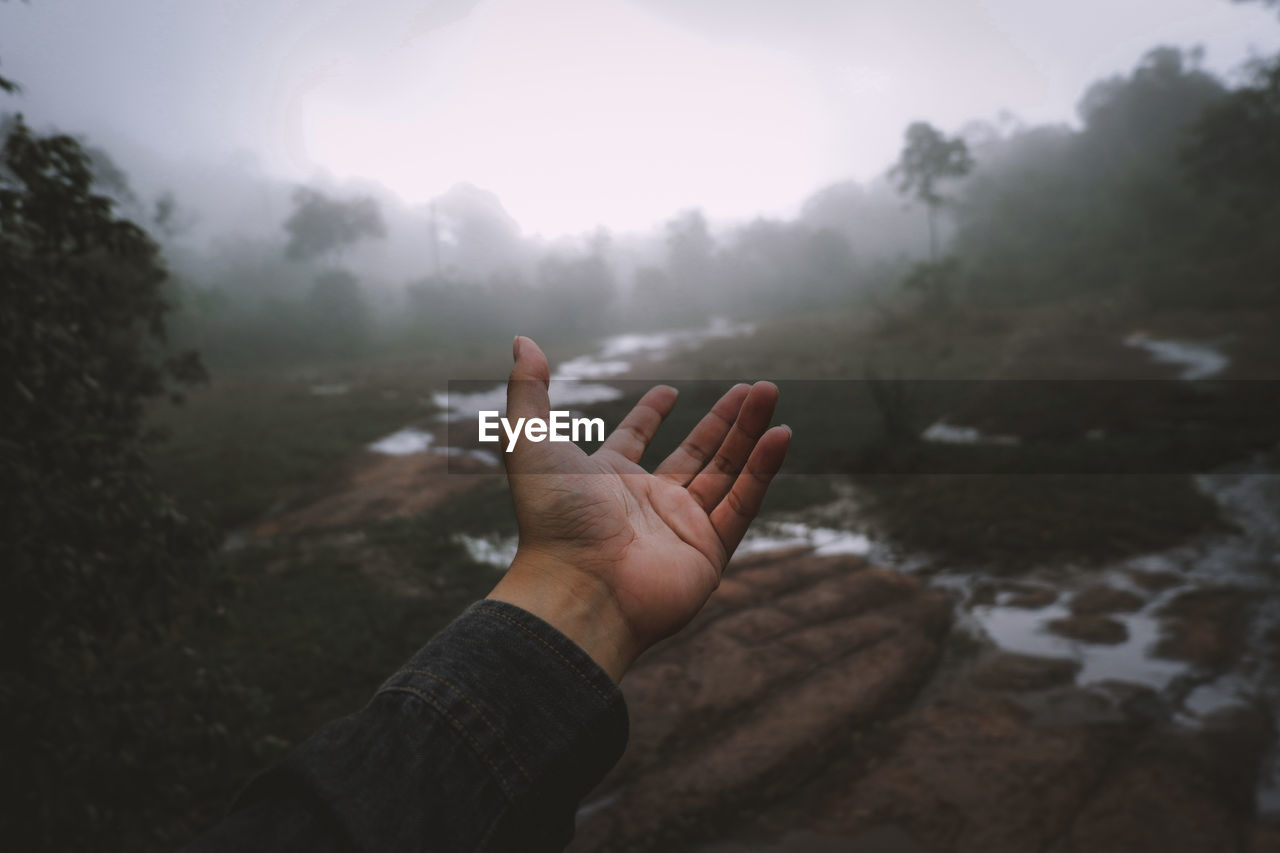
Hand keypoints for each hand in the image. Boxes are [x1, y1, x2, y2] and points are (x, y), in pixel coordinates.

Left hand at [487, 336, 790, 681]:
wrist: (577, 587)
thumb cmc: (550, 519)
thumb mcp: (529, 440)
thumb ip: (529, 388)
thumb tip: (521, 339)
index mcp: (606, 480)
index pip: (635, 440)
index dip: (650, 415)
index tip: (670, 391)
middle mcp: (646, 503)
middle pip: (695, 452)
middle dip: (724, 419)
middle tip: (751, 386)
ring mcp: (679, 528)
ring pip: (725, 471)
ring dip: (749, 433)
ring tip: (769, 392)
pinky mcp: (708, 552)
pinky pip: (742, 503)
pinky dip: (763, 470)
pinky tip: (779, 434)